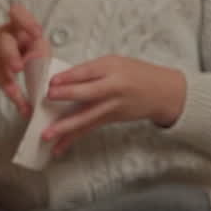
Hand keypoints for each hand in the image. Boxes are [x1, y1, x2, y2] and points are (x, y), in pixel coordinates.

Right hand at [0, 5, 48, 117]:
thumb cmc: (20, 43)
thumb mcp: (29, 39)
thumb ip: (39, 48)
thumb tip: (43, 64)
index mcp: (16, 26)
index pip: (17, 15)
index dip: (26, 23)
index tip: (37, 33)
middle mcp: (4, 39)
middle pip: (4, 45)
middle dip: (10, 56)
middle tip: (18, 68)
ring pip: (0, 68)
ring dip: (9, 80)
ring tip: (15, 93)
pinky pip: (5, 86)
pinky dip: (16, 98)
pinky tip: (24, 109)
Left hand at [44, 55, 185, 155]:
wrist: (163, 92)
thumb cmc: (136, 73)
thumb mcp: (114, 63)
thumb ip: (91, 70)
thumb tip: (61, 80)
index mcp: (112, 68)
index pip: (88, 72)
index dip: (70, 76)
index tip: (53, 81)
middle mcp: (113, 88)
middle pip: (89, 93)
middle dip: (68, 95)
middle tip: (49, 97)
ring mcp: (112, 107)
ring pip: (86, 117)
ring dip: (65, 127)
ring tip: (47, 134)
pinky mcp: (110, 120)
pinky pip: (88, 129)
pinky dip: (73, 138)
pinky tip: (58, 147)